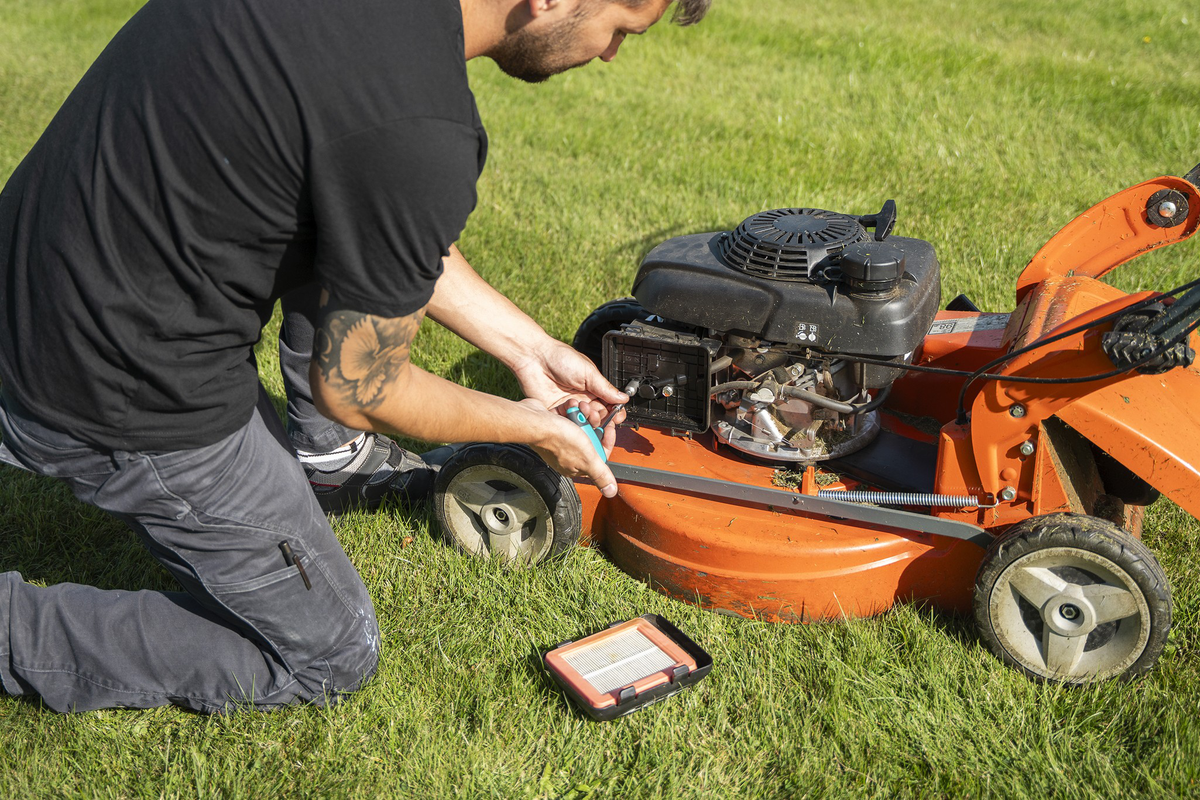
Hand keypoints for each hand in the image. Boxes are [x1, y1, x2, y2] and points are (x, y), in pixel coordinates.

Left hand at [512, 339, 627, 426]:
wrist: (535, 357)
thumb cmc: (560, 358)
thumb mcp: (588, 372)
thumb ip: (605, 388)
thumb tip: (623, 398)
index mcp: (593, 389)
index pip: (608, 406)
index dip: (614, 413)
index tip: (616, 416)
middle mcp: (582, 399)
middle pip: (597, 417)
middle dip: (599, 417)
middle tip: (594, 410)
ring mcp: (569, 407)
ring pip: (583, 422)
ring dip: (586, 419)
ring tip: (582, 408)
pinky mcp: (555, 412)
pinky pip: (566, 423)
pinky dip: (570, 420)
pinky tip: (570, 411)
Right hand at [519, 399, 619, 496]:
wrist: (535, 421)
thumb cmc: (557, 439)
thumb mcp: (587, 459)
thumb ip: (600, 475)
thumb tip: (610, 491)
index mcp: (577, 466)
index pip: (600, 455)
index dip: (607, 441)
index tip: (608, 429)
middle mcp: (568, 454)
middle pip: (591, 437)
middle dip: (594, 424)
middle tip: (592, 417)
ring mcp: (560, 440)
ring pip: (581, 424)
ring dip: (583, 414)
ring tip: (580, 410)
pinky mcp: (553, 426)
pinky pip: (568, 416)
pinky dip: (571, 410)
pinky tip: (570, 408)